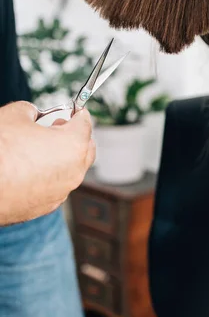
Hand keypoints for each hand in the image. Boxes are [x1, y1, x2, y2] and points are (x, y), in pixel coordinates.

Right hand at [0, 102, 95, 224]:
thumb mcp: (14, 115)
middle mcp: (73, 172)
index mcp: (72, 146)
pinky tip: (30, 168)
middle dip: (75, 135)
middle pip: (86, 149)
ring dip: (63, 157)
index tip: (74, 110)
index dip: (78, 113)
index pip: (85, 124)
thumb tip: (32, 114)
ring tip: (39, 147)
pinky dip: (50, 176)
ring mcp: (61, 192)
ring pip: (71, 170)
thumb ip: (31, 111)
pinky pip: (56, 186)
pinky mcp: (46, 206)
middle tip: (58, 126)